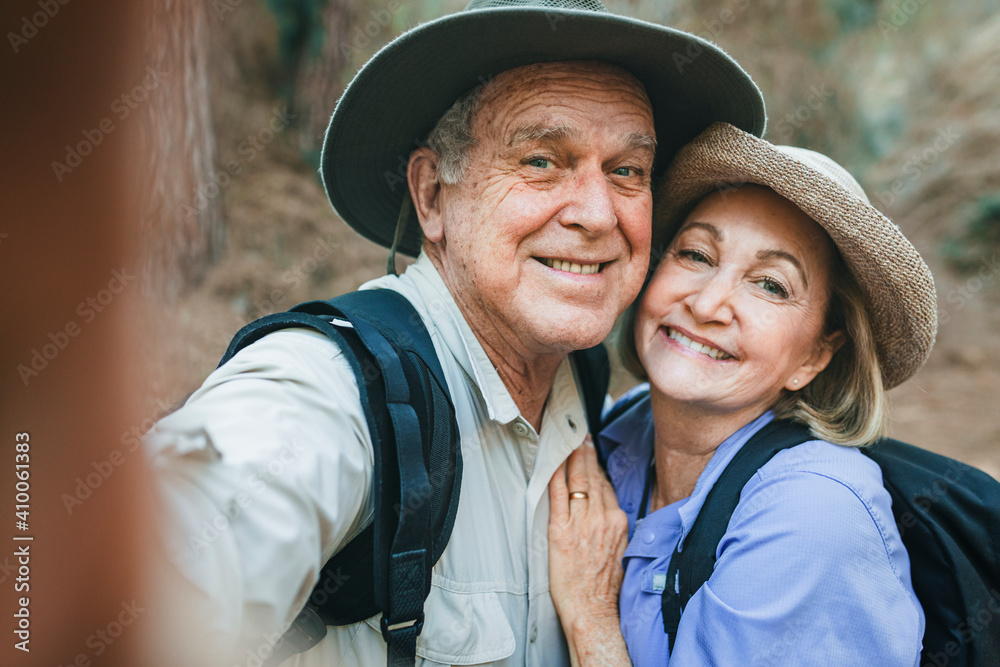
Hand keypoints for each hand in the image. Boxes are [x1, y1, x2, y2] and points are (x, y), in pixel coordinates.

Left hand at [548, 436, 628, 644]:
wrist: (594, 612)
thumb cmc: (605, 587)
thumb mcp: (619, 550)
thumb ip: (614, 526)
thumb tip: (605, 509)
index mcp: (618, 521)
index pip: (605, 485)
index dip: (596, 466)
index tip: (590, 452)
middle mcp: (602, 518)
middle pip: (592, 477)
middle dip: (584, 454)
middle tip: (578, 435)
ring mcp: (581, 524)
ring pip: (576, 481)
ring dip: (570, 458)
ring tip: (566, 441)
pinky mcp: (561, 531)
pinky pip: (557, 495)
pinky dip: (554, 475)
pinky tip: (550, 462)